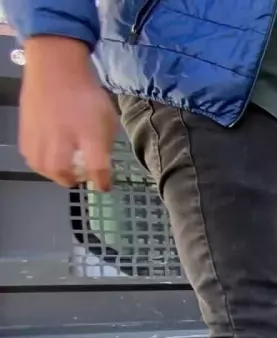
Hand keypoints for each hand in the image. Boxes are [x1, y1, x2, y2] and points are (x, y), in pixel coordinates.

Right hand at [18, 37, 116, 190]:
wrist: (57, 69)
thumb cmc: (87, 94)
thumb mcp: (108, 117)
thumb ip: (105, 142)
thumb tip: (101, 161)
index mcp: (89, 131)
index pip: (97, 165)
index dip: (102, 181)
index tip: (104, 186)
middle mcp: (62, 134)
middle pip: (62, 170)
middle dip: (72, 179)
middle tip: (79, 179)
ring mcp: (41, 132)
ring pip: (42, 165)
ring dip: (53, 174)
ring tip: (62, 172)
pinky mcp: (25, 128)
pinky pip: (29, 154)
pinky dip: (39, 163)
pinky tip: (47, 160)